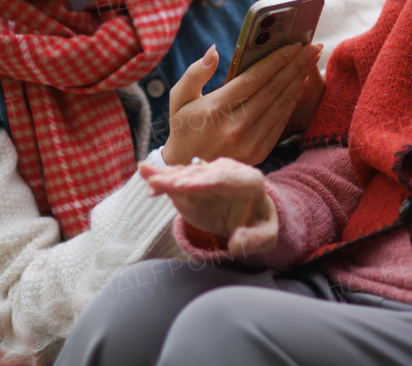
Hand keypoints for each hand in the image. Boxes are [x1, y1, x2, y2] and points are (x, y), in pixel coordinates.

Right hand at [139, 157, 277, 255]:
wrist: (251, 215)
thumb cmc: (258, 225)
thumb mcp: (266, 237)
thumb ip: (254, 240)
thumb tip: (236, 242)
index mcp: (250, 181)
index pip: (225, 180)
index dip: (203, 183)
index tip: (184, 186)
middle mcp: (228, 171)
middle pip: (202, 174)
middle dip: (180, 179)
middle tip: (159, 183)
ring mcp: (209, 173)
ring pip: (187, 173)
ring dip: (167, 176)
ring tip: (147, 176)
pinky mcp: (194, 180)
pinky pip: (177, 177)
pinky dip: (161, 177)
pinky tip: (145, 172)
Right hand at [163, 41, 322, 165]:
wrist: (189, 171)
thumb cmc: (184, 128)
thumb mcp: (179, 99)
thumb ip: (194, 73)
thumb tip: (214, 50)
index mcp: (214, 110)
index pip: (252, 79)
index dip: (275, 61)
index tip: (293, 44)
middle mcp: (234, 127)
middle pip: (272, 90)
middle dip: (294, 66)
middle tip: (311, 48)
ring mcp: (248, 143)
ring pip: (280, 105)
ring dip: (298, 82)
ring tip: (310, 62)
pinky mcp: (259, 152)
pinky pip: (280, 122)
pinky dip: (291, 102)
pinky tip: (298, 86)